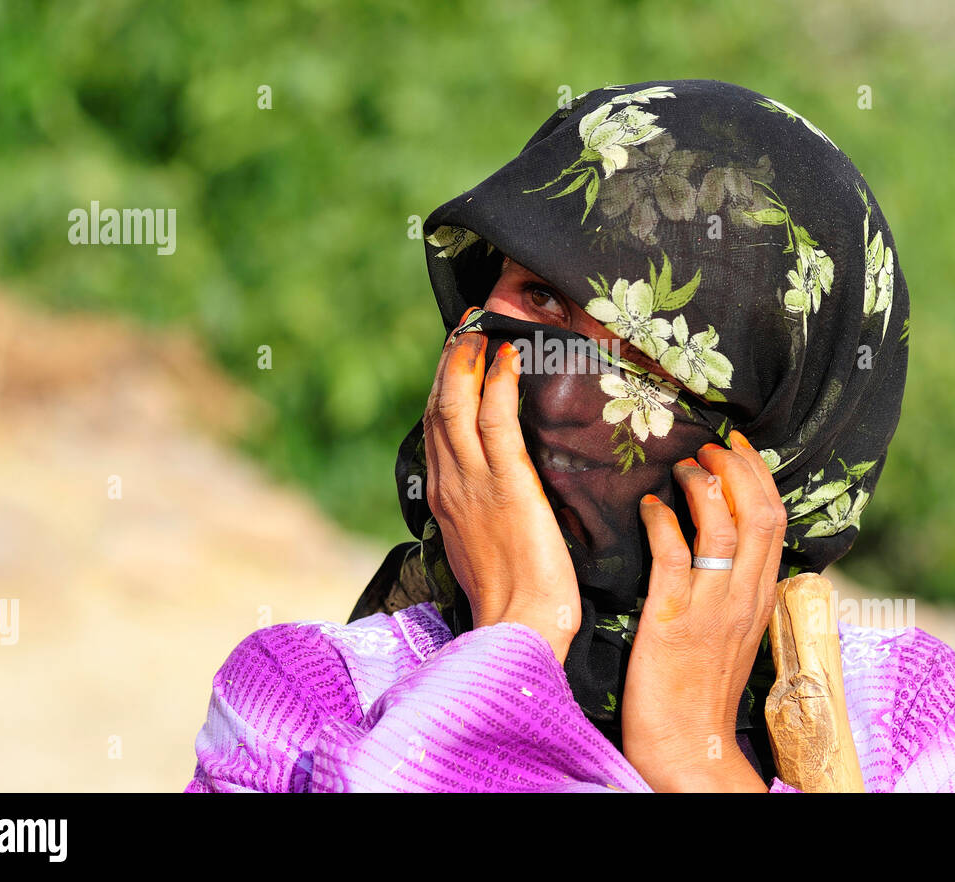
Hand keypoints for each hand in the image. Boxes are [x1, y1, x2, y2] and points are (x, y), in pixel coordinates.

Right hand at [422, 317, 580, 663]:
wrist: (518, 625)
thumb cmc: (513, 598)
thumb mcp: (484, 547)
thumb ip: (483, 512)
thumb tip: (500, 491)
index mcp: (443, 499)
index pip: (436, 431)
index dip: (444, 389)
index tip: (456, 359)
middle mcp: (450, 484)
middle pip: (440, 408)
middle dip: (450, 363)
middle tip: (464, 327)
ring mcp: (474, 482)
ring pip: (458, 406)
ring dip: (467, 361)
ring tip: (480, 330)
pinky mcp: (507, 484)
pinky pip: (496, 421)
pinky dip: (498, 383)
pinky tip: (508, 357)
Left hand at [621, 430, 787, 791]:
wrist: (690, 747)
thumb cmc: (702, 689)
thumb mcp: (734, 632)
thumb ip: (735, 588)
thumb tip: (723, 542)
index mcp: (761, 597)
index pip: (775, 521)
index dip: (757, 476)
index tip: (736, 447)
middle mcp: (744, 598)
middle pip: (759, 515)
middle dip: (737, 468)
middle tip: (709, 446)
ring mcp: (710, 610)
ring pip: (724, 529)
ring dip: (703, 486)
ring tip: (682, 466)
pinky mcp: (671, 623)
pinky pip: (674, 557)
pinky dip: (662, 522)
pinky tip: (647, 506)